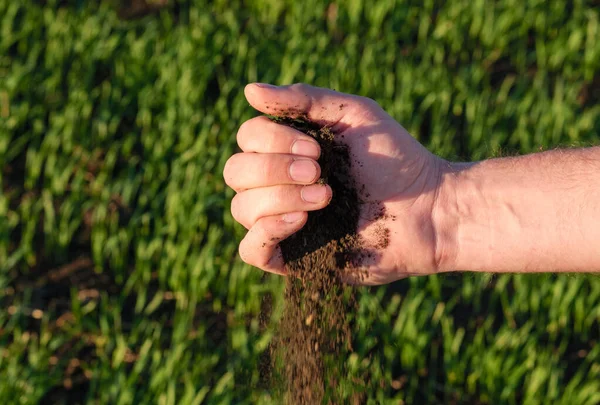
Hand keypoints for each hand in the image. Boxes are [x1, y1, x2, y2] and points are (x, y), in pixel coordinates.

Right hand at [224, 83, 446, 284]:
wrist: (427, 209)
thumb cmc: (395, 159)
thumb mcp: (353, 114)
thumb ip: (304, 100)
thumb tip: (249, 90)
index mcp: (288, 151)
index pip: (247, 139)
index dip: (271, 141)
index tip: (318, 148)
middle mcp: (279, 184)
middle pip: (236, 172)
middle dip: (274, 169)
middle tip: (320, 172)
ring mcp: (283, 222)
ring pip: (241, 208)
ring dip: (280, 198)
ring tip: (325, 198)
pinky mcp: (293, 258)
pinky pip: (250, 250)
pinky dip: (267, 231)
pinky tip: (302, 221)